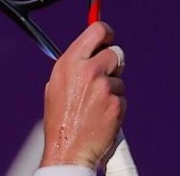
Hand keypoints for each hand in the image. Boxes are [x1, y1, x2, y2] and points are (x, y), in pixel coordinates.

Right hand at [40, 22, 125, 169]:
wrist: (68, 148)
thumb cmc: (60, 117)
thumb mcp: (56, 83)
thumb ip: (75, 64)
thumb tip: (91, 50)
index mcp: (70, 61)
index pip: (97, 31)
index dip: (106, 32)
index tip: (108, 37)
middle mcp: (88, 70)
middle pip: (115, 53)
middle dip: (113, 64)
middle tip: (105, 75)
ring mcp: (104, 87)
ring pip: (120, 78)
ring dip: (112, 88)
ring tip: (95, 104)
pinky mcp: (116, 103)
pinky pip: (122, 97)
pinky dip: (115, 105)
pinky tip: (102, 115)